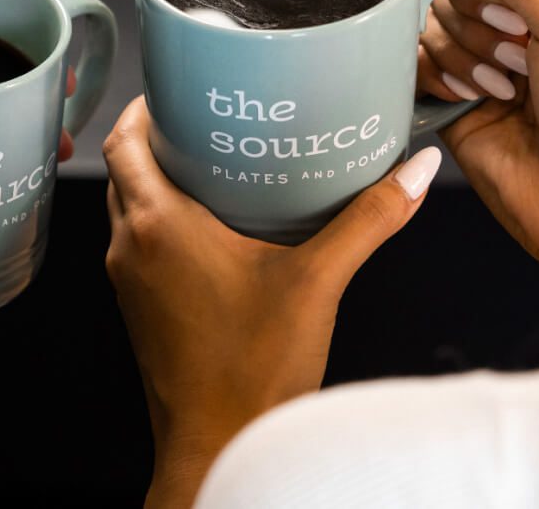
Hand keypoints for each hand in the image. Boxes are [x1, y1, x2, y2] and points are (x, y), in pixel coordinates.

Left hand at [103, 97, 439, 508]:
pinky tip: (208, 222)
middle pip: (123, 169)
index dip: (140, 109)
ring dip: (155, 179)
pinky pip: (137, 240)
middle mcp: (130, 244)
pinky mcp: (138, 305)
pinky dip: (159, 217)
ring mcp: (128, 278)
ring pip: (127, 205)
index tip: (174, 90)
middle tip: (202, 119)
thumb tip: (417, 169)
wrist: (217, 448)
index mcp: (158, 224)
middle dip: (153, 138)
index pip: (122, 143)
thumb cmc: (255, 370)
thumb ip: (368, 220)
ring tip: (208, 161)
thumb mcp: (318, 283)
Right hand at [418, 0, 538, 332]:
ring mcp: (472, 70)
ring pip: (423, 33)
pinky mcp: (445, 105)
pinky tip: (469, 100)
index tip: (515, 20)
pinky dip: (434, 79)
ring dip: (462, 60)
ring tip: (503, 92)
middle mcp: (503, 35)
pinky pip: (408, 71)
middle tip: (518, 65)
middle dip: (477, 31)